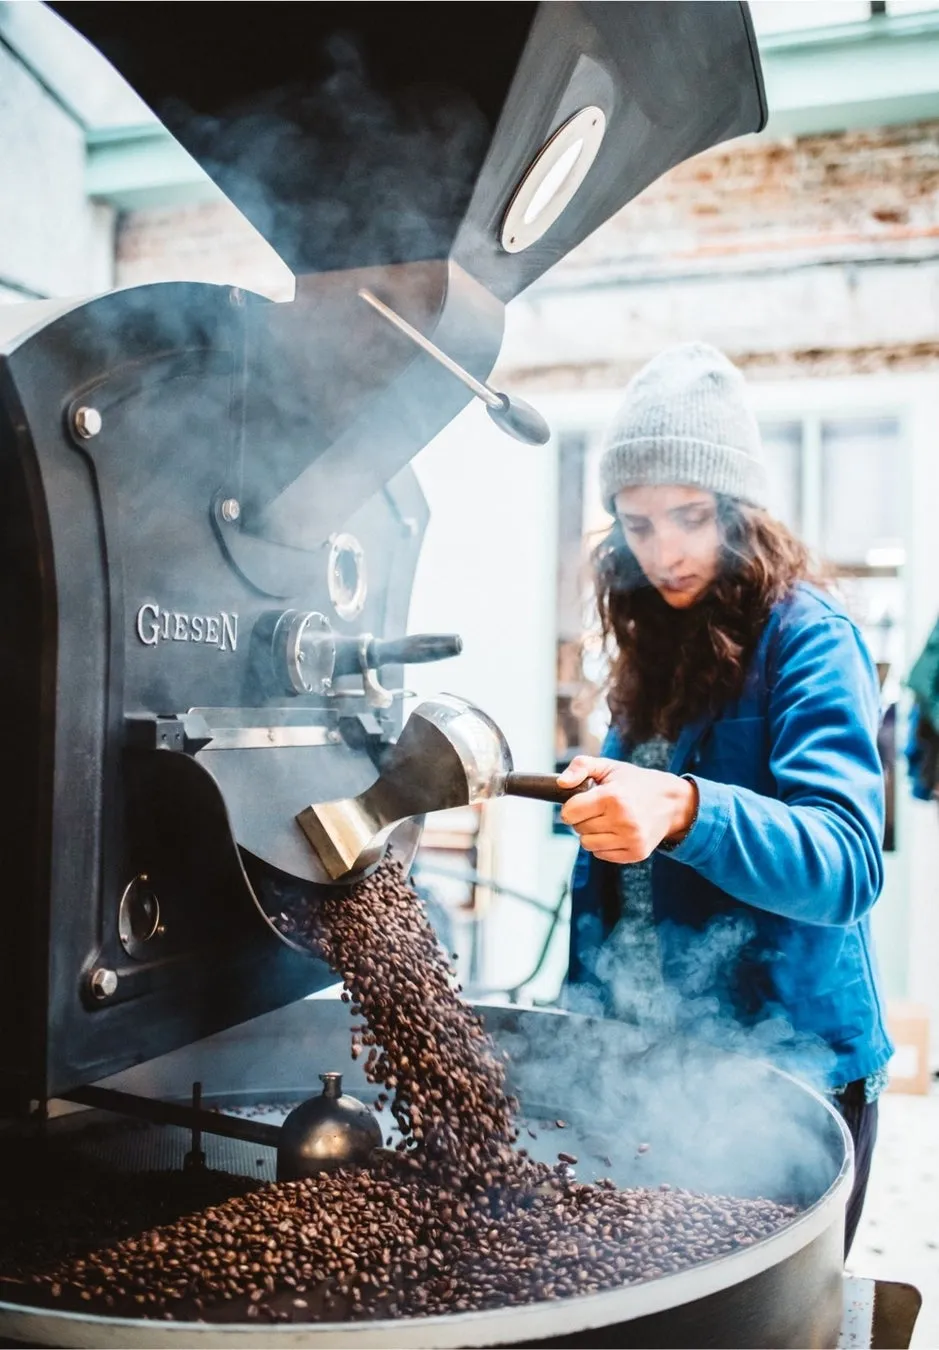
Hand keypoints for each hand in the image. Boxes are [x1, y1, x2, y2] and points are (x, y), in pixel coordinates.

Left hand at [558, 756, 697, 862]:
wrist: (672, 802)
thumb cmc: (636, 783)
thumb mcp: (609, 766)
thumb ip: (580, 767)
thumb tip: (561, 784)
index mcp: (613, 797)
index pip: (570, 813)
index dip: (572, 806)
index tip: (582, 801)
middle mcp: (623, 820)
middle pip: (578, 829)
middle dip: (584, 818)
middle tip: (600, 809)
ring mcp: (631, 839)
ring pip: (587, 844)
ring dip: (592, 833)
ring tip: (608, 820)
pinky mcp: (636, 853)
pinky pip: (601, 854)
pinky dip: (604, 844)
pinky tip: (617, 831)